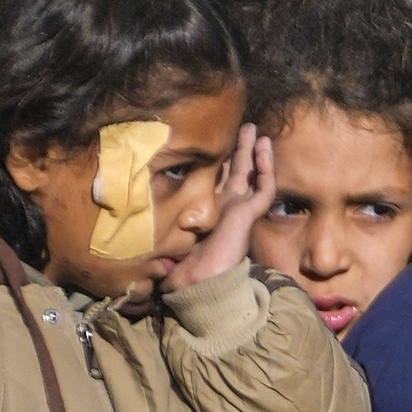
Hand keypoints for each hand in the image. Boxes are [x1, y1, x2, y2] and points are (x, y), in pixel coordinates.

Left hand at [171, 118, 275, 295]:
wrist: (203, 283)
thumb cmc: (185, 274)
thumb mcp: (168, 254)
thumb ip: (161, 254)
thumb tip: (146, 261)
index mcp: (212, 216)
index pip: (218, 184)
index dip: (219, 165)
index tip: (216, 147)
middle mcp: (228, 210)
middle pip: (237, 173)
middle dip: (239, 151)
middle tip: (242, 128)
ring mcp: (242, 210)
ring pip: (253, 174)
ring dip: (254, 151)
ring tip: (255, 129)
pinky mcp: (251, 213)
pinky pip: (264, 185)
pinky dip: (266, 165)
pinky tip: (264, 146)